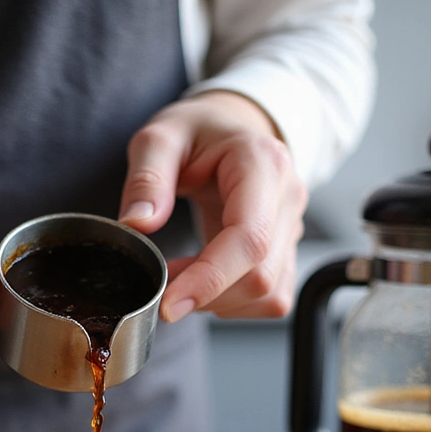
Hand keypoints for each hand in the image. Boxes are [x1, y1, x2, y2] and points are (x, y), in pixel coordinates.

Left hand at [119, 90, 306, 321]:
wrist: (230, 126)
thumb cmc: (197, 131)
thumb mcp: (160, 137)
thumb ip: (147, 177)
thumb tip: (138, 223)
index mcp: (262, 164)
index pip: (249, 239)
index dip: (210, 280)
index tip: (169, 304)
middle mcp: (287, 197)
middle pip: (260, 275)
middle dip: (207, 294)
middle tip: (163, 283)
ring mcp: (292, 226)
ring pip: (269, 294)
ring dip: (220, 302)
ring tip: (182, 279)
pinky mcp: (287, 250)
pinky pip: (272, 297)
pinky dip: (235, 303)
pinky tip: (207, 284)